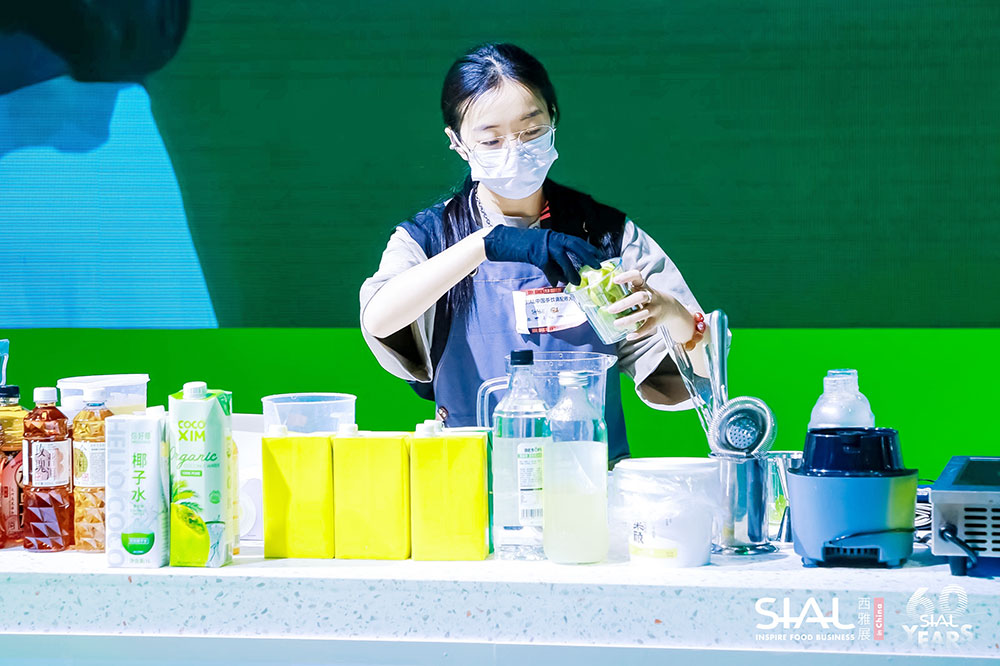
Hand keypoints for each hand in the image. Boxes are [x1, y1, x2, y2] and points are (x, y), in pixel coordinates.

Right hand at [483, 225, 602, 285]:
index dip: (589, 248)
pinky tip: (557, 284)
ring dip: (571, 271)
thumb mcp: (544, 249)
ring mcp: (545, 246)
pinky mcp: (536, 255)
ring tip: (577, 281)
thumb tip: (565, 276)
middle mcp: (553, 238)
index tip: (599, 255)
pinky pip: (548, 268)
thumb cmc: (527, 246)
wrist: (508, 240)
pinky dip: (553, 277)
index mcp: (556, 236)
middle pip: (574, 246)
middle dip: (586, 256)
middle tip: (597, 266)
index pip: (577, 241)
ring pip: (563, 258)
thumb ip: (556, 260)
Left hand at [605, 270, 691, 341]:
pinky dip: (639, 332)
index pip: (637, 276)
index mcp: (643, 285)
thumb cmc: (647, 297)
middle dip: (625, 303)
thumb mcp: (640, 289)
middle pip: (639, 297)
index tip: (615, 280)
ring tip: (616, 323)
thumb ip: (625, 290)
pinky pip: (648, 327)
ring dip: (628, 319)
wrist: (670, 307)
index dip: (626, 277)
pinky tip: (629, 336)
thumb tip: (598, 293)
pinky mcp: (657, 320)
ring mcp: (655, 308)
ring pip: (642, 313)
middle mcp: (650, 296)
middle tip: (610, 309)